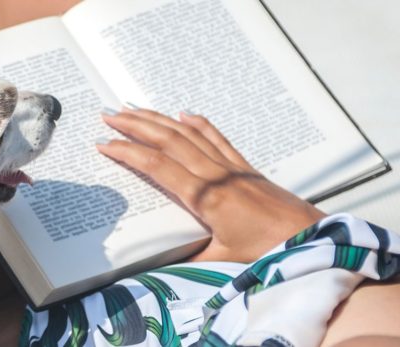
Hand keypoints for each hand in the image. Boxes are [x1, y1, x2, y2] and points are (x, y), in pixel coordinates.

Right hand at [96, 107, 325, 262]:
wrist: (311, 238)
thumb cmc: (268, 250)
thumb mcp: (222, 260)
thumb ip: (188, 257)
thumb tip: (154, 266)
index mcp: (205, 197)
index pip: (158, 166)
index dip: (128, 152)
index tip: (104, 145)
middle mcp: (215, 175)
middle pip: (168, 140)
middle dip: (136, 126)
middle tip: (109, 116)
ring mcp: (231, 167)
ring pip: (189, 134)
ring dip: (159, 119)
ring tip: (134, 109)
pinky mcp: (245, 166)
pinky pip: (217, 138)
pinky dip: (198, 123)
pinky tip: (182, 114)